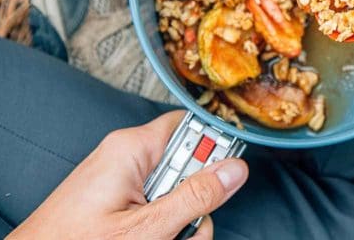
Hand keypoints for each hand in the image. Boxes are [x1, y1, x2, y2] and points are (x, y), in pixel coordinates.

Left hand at [8, 111, 247, 239]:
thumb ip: (195, 197)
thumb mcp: (146, 228)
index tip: (228, 173)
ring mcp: (123, 181)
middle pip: (188, 168)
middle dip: (194, 202)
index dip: (215, 146)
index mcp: (132, 148)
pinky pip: (157, 206)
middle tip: (180, 229)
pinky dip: (162, 228)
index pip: (191, 125)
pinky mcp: (119, 201)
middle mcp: (128, 158)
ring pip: (177, 194)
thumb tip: (235, 169)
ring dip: (180, 224)